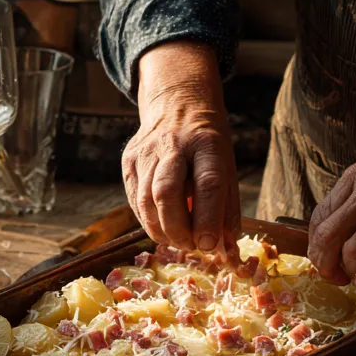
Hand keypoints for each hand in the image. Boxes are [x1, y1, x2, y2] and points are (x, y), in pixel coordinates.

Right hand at [123, 41, 239, 252]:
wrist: (176, 104)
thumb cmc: (207, 146)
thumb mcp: (227, 168)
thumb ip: (227, 209)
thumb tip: (225, 251)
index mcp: (206, 144)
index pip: (207, 184)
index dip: (207, 219)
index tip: (209, 245)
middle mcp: (173, 145)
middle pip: (167, 193)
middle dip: (178, 230)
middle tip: (191, 246)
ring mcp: (146, 153)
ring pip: (147, 202)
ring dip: (163, 231)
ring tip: (179, 240)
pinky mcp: (129, 162)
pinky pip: (135, 202)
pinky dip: (149, 222)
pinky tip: (163, 226)